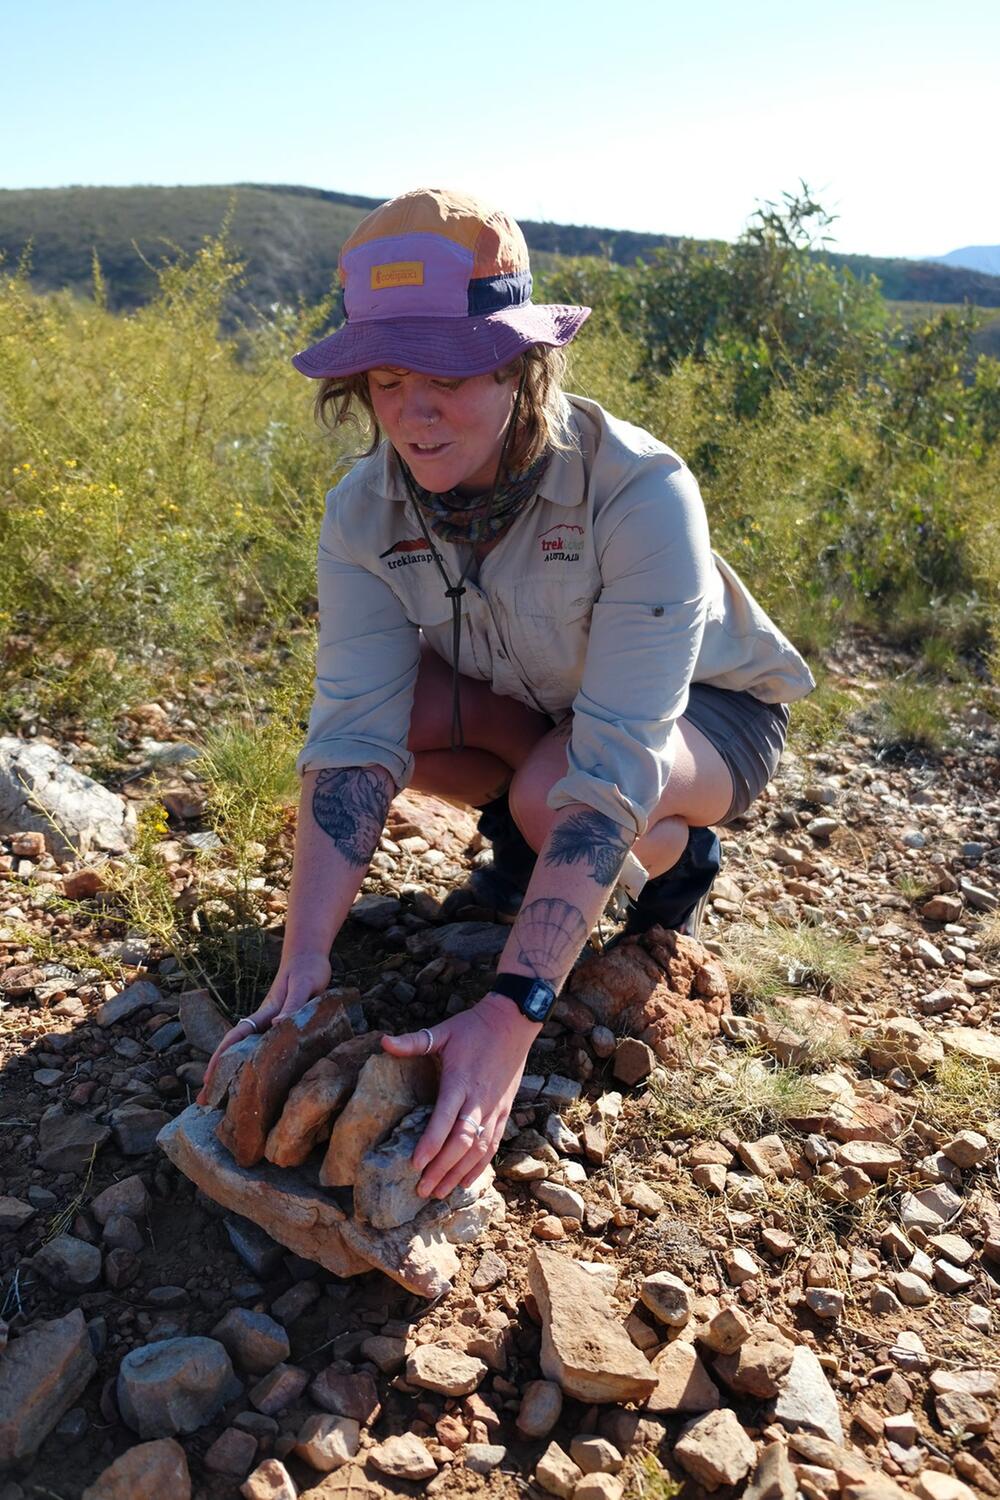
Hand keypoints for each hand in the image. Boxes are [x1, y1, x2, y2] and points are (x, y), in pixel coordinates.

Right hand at [196, 951, 331, 1105]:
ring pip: (252, 1052)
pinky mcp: (286, 1026)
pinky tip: (264, 1080)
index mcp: (266, 1014)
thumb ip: (292, 1005)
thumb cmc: (307, 970)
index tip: (208, 1078)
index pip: (236, 1037)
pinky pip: (270, 1049)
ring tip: (230, 1101)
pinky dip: (262, 1065)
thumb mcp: (303, 986)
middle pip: (237, 1049)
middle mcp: (266, 1021)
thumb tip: (275, 1025)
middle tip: (205, 1101)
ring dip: (240, 1072)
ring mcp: (274, 1024)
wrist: (310, 956)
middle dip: (221, 1072)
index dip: (220, 1057)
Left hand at [381, 992, 538, 1199]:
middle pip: (462, 1142)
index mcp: (460, 1081)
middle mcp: (479, 1100)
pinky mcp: (504, 1111)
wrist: (513, 1022)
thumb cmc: (473, 1028)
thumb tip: (384, 1041)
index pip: (445, 1119)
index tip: (415, 1164)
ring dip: (459, 1174)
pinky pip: (494, 1144)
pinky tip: (466, 1182)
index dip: (431, 1143)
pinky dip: (481, 1166)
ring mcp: (494, 1108)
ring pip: (479, 1149)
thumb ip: (414, 1041)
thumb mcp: (443, 1031)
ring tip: (440, 1193)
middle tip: (421, 1189)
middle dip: (442, 1169)